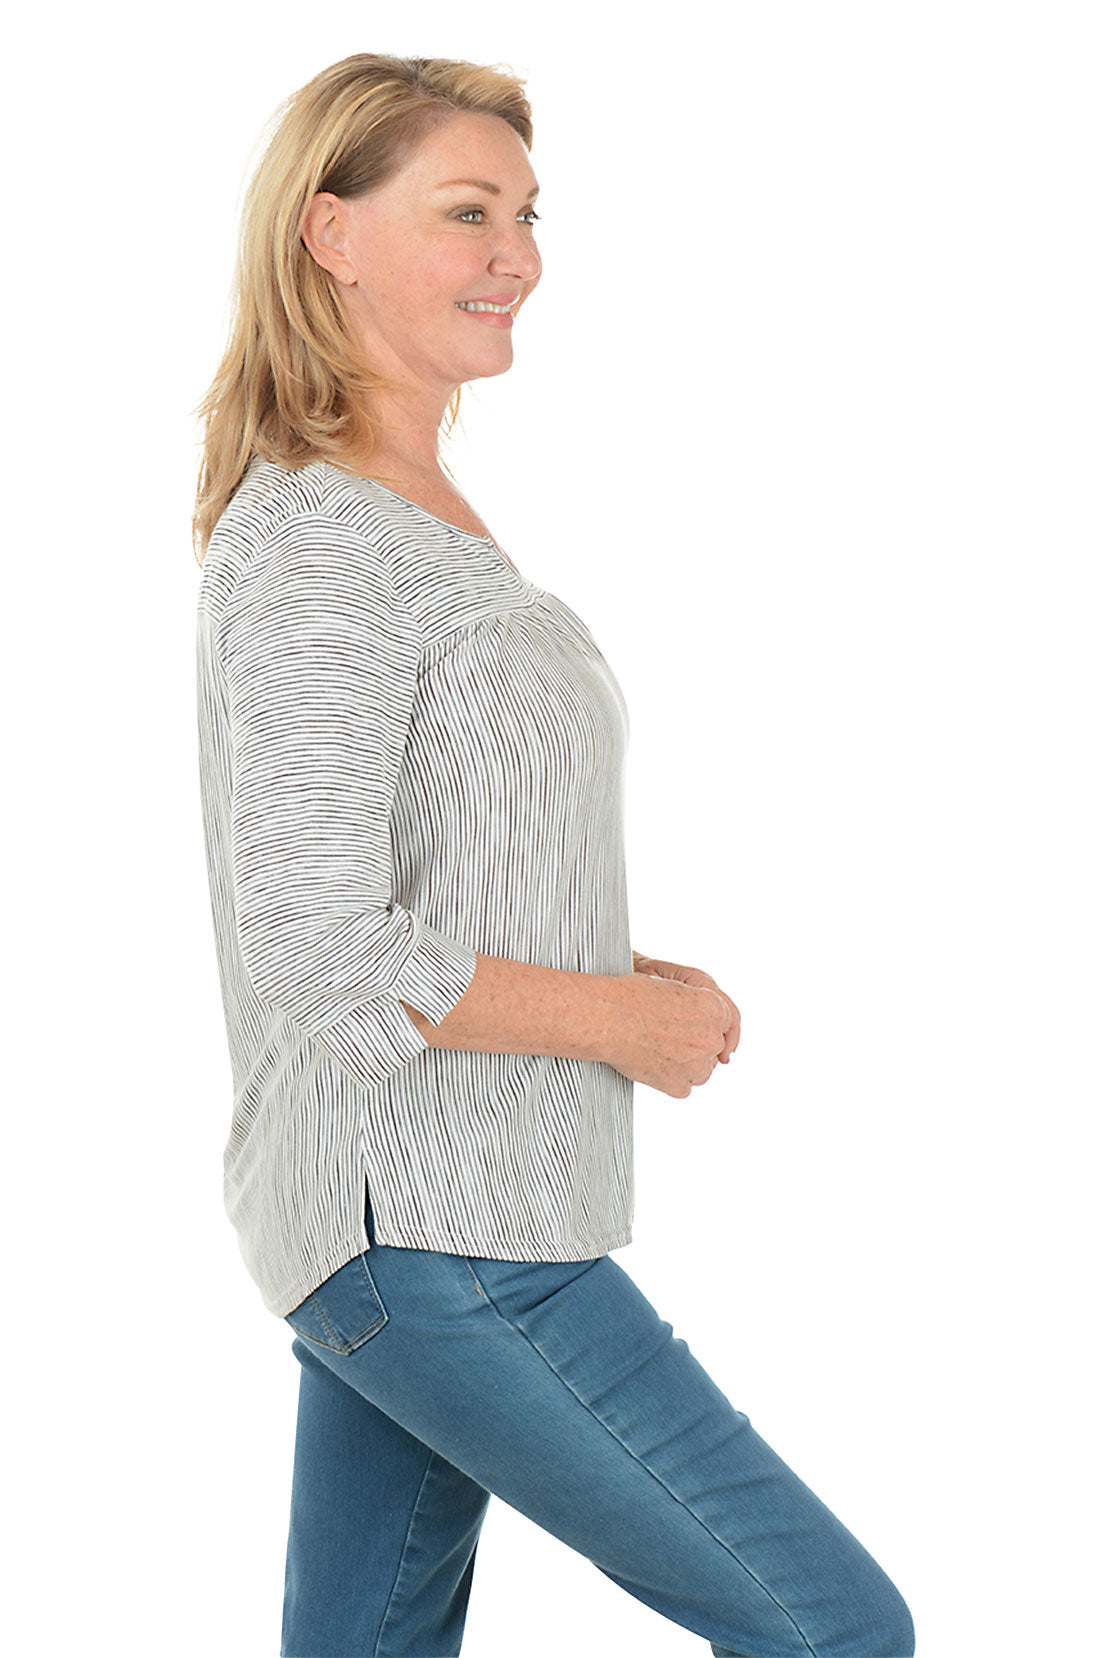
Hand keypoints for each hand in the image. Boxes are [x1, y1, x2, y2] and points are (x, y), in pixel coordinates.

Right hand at [602, 957, 739, 1097]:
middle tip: (672, 1039)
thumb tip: (701, 1019)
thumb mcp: (673, 986)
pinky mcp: (678, 1084)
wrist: (606, 1018)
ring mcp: (696, 1064)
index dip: (712, 1027)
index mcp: (713, 1008)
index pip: (726, 1023)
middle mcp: (710, 1038)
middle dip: (697, 1045)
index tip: (705, 1034)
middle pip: (713, 1047)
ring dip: (687, 1064)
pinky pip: (683, 1086)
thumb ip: (697, 1004)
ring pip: (701, 1070)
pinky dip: (670, 1079)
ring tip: (660, 1050)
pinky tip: (653, 1063)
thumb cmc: (630, 997)